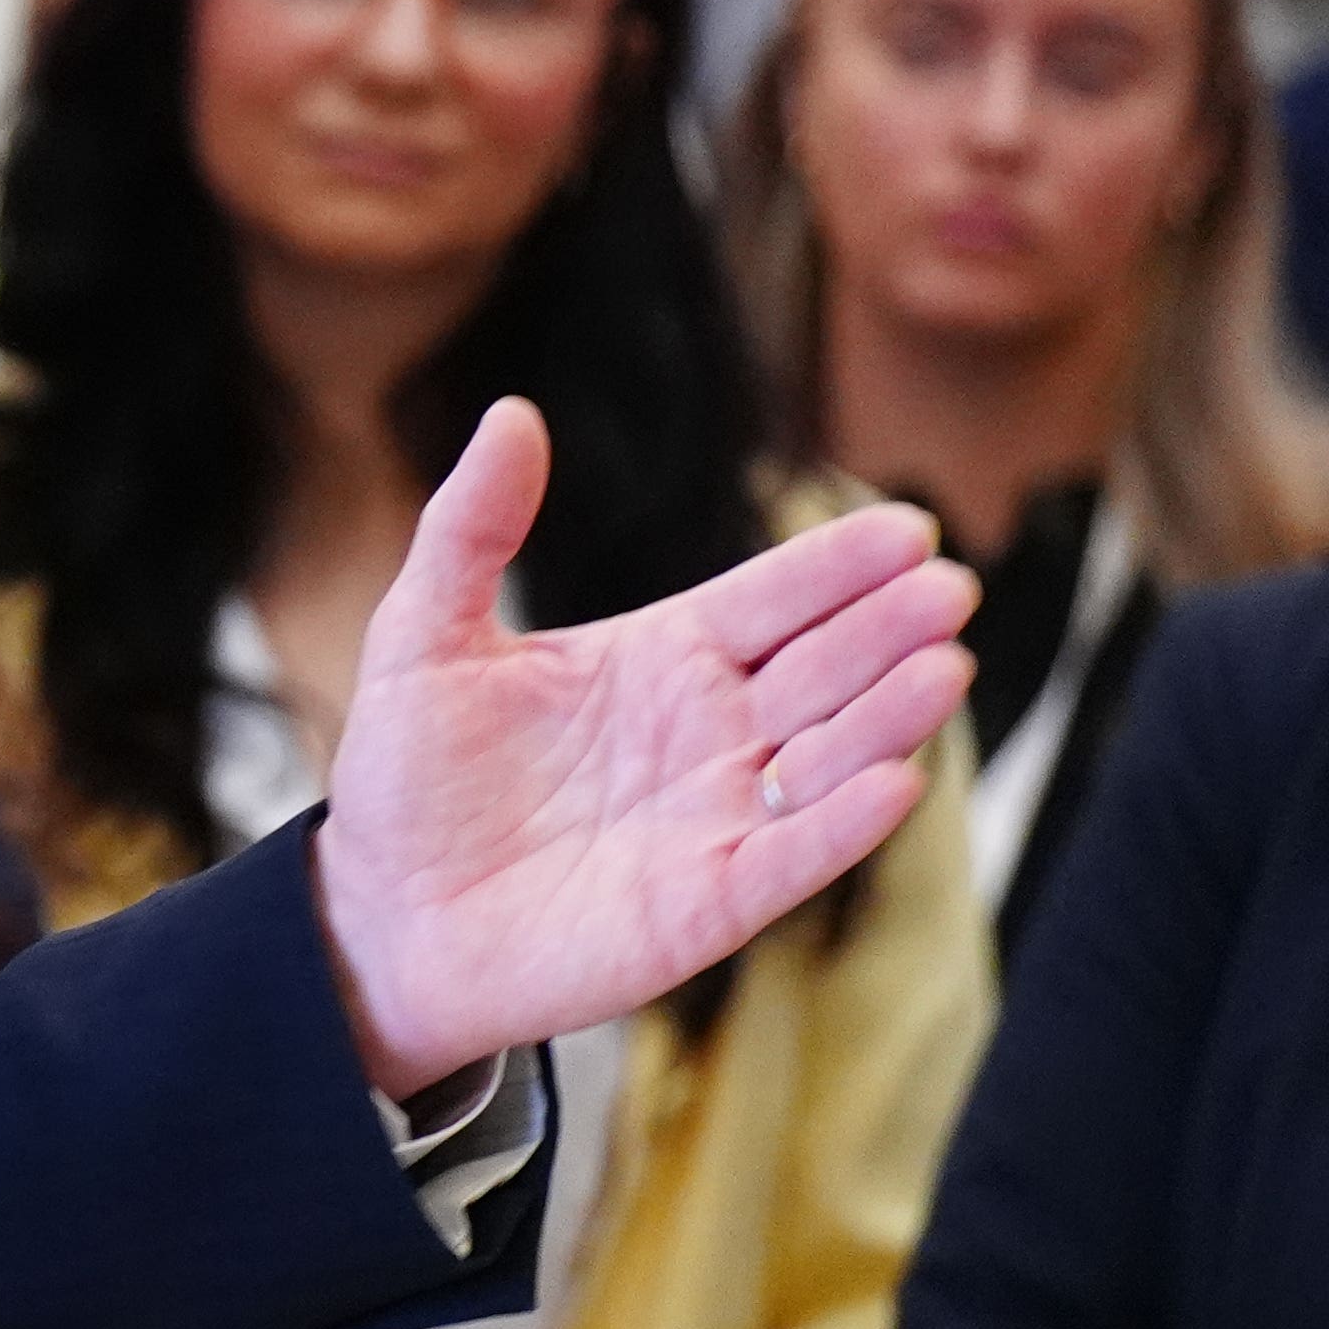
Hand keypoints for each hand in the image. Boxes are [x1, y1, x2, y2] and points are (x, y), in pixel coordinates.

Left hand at [318, 400, 973, 1095]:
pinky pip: (792, 858)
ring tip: (944, 663)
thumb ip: (471, 527)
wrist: (381, 914)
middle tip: (947, 586)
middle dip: (886, 629)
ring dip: (888, 715)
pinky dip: (842, 824)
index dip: (837, 565)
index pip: (771, 598)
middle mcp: (709, 731)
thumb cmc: (408, 776)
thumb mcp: (424, 635)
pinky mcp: (710, 902)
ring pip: (830, 757)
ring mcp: (718, 816)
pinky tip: (894, 780)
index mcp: (661, 657)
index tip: (907, 528)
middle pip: (821, 668)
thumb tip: (511, 414)